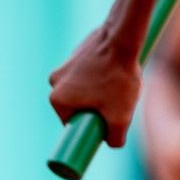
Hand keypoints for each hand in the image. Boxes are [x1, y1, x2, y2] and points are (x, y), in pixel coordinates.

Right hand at [48, 26, 141, 147]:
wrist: (124, 37)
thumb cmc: (119, 77)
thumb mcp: (121, 118)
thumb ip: (115, 139)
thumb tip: (110, 142)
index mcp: (57, 98)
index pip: (71, 123)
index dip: (89, 127)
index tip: (105, 124)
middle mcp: (55, 80)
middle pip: (78, 106)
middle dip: (97, 108)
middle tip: (117, 104)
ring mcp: (65, 64)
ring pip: (84, 89)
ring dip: (101, 91)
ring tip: (119, 86)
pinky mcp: (78, 52)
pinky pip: (89, 73)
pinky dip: (103, 75)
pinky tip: (118, 72)